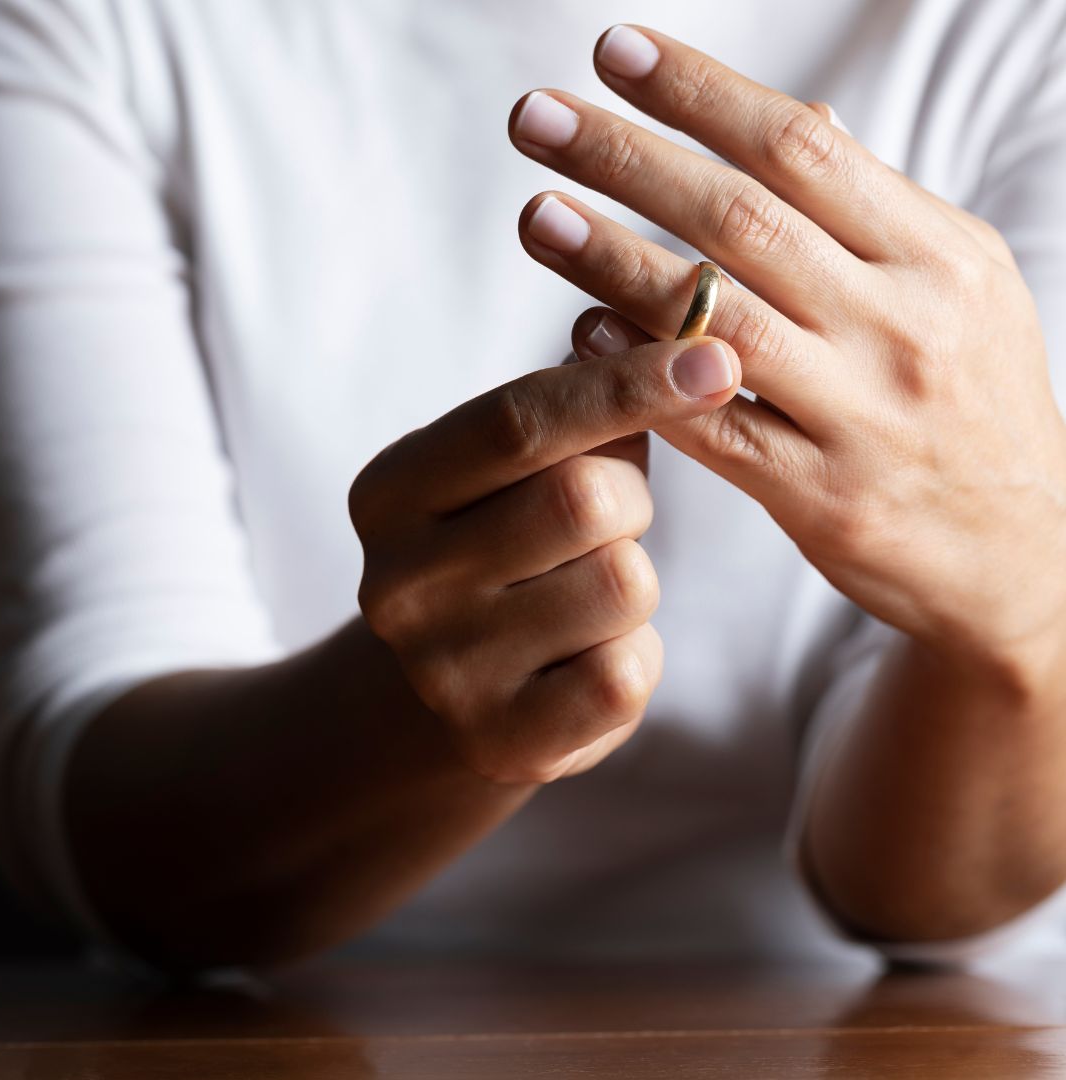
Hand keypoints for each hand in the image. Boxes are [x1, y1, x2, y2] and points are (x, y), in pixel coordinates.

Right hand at [348, 334, 739, 782]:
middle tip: (606, 518)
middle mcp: (398, 584)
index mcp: (391, 493)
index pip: (516, 422)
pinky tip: (590, 655)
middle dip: (629, 498)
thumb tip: (678, 329)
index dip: (624, 384)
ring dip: (632, 578)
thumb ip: (573, 406)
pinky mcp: (503, 741)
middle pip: (584, 500)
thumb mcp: (509, 471)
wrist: (451, 688)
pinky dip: (635, 652)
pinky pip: (628, 673)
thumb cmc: (501, 547)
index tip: (713, 355)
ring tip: (584, 592)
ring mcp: (444, 672)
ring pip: (621, 584)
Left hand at [509, 25, 1065, 688]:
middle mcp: (903, 327)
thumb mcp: (961, 290)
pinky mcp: (822, 499)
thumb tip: (794, 126)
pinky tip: (583, 334)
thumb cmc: (974, 405)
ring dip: (613, 261)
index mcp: (939, 256)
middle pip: (743, 218)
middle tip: (536, 118)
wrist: (1021, 554)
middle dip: (628, 158)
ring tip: (537, 216)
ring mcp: (862, 418)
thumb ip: (874, 218)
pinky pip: (715, 430)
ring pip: (717, 322)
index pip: (803, 147)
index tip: (613, 52)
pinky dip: (643, 377)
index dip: (699, 93)